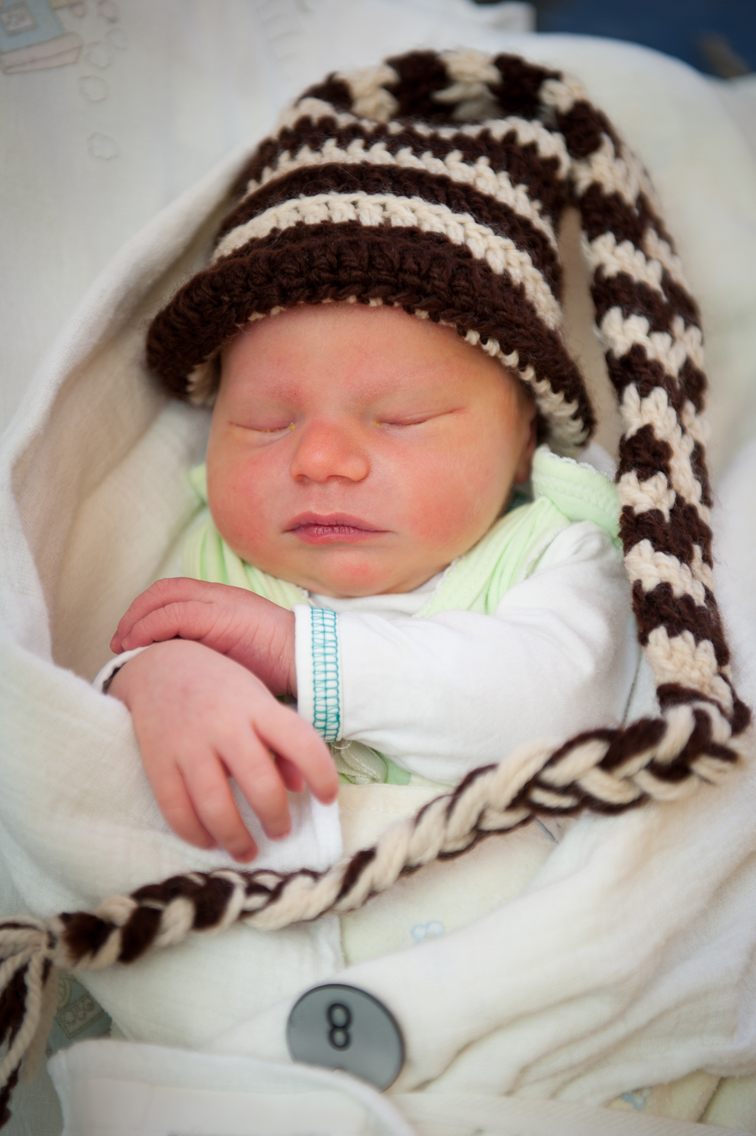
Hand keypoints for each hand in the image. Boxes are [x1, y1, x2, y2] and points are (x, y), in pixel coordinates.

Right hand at [109, 639, 336, 860]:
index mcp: (257, 707)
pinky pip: (176, 808)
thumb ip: (282, 742)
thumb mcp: (259, 700)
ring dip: (236, 838)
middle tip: (281, 832)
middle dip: (276, 818)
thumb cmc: (221, 687)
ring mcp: (188, 744)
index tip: (327, 798)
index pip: (301, 743)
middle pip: (259, 784)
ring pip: (215, 805)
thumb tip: (300, 788)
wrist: (159, 666)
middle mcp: (225, 725)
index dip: (322, 775)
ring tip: (248, 851)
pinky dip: (195, 833)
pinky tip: (209, 841)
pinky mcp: (157, 761)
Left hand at [111, 578, 295, 696]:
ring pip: (164, 597)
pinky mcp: (221, 616)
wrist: (307, 661)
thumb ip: (203, 652)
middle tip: (119, 643)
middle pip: (163, 590)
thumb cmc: (273, 668)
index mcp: (220, 602)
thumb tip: (171, 671)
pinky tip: (139, 647)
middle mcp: (218, 596)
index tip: (129, 640)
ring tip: (124, 646)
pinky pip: (174, 614)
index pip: (172, 593)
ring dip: (137, 620)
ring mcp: (220, 602)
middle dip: (134, 614)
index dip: (144, 611)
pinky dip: (149, 627)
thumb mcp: (230, 657)